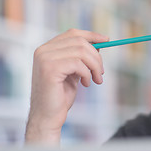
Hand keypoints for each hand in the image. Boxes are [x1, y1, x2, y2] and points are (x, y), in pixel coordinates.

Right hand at [25, 29, 108, 144]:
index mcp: (47, 49)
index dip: (91, 35)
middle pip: (79, 41)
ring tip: (95, 80)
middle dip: (96, 56)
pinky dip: (87, 73)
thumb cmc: (60, 96)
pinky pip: (78, 64)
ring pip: (81, 52)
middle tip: (101, 72)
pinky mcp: (49, 69)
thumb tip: (99, 45)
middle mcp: (43, 50)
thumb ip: (81, 58)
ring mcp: (45, 58)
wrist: (48, 117)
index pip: (73, 33)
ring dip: (94, 66)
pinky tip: (85, 84)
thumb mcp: (74, 72)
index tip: (107, 40)